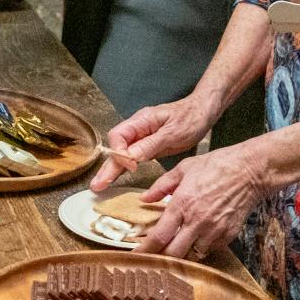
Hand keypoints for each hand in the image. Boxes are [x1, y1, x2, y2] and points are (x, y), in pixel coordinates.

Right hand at [89, 94, 216, 192]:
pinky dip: (123, 169)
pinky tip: (114, 180)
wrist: (202, 112)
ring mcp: (141, 138)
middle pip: (116, 147)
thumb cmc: (191, 118)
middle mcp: (137, 129)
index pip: (119, 136)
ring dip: (111, 170)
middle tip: (97, 185)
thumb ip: (151, 144)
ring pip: (122, 155)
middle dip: (107, 166)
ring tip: (99, 186)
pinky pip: (132, 158)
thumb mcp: (173, 132)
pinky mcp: (147, 146)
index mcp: (142, 120)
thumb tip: (131, 156)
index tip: (131, 165)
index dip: (120, 152)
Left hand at [135, 143, 265, 261]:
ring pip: (191, 257)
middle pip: (173, 254)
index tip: (136, 256)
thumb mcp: (184, 168)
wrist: (250, 171)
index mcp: (182, 204)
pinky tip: (195, 241)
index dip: (144, 250)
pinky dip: (199, 250)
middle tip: (153, 257)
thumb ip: (161, 185)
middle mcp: (196, 221)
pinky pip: (208, 251)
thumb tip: (145, 198)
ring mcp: (213, 231)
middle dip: (161, 258)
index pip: (159, 236)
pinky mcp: (227, 236)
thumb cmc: (217, 165)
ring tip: (174, 251)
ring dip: (181, 256)